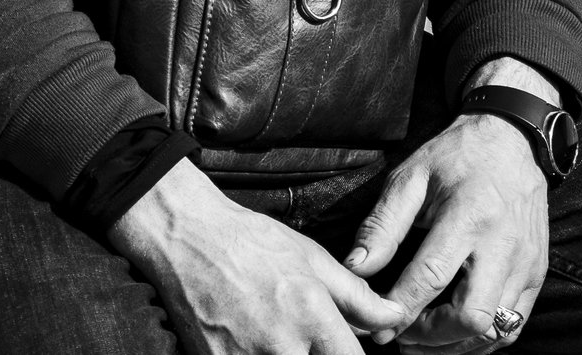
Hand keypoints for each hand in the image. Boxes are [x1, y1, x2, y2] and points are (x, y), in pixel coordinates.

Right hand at [112, 159, 410, 354]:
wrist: (186, 238)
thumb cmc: (252, 242)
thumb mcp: (313, 259)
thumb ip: (358, 297)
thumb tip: (395, 317)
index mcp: (312, 317)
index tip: (347, 348)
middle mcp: (282, 347)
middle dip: (320, 354)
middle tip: (310, 337)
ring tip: (281, 333)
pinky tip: (256, 340)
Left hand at [347, 61, 554, 351]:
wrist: (513, 140)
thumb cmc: (456, 157)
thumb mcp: (410, 178)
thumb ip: (382, 226)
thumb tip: (355, 269)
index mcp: (468, 216)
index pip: (431, 278)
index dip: (401, 311)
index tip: (376, 328)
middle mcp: (503, 245)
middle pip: (471, 317)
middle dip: (431, 337)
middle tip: (402, 334)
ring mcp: (526, 263)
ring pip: (494, 331)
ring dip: (455, 344)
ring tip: (423, 338)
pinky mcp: (537, 273)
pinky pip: (513, 325)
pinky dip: (483, 339)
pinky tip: (455, 332)